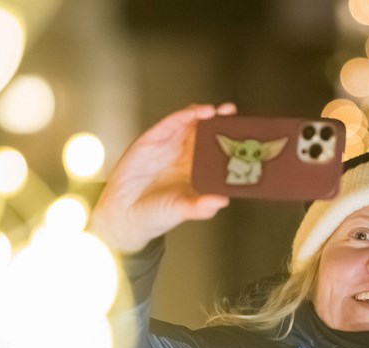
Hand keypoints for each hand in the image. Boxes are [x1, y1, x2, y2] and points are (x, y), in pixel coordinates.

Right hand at [90, 103, 235, 252]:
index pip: (217, 151)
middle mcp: (185, 156)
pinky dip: (181, 116)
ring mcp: (169, 146)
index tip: (245, 135)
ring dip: (203, 114)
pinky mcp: (151, 140)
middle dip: (220, 121)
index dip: (230, 141)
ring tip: (216, 112)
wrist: (124, 215)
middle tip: (232, 114)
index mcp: (197, 171)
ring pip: (189, 123)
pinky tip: (192, 113)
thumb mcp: (181, 211)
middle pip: (206, 132)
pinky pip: (168, 124)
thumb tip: (222, 201)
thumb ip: (201, 208)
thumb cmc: (156, 214)